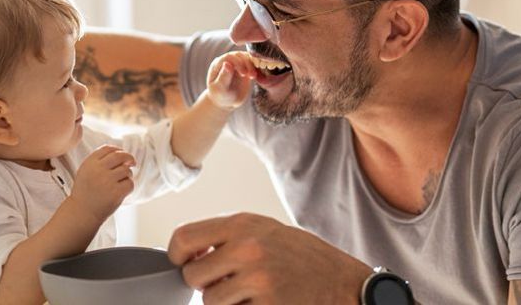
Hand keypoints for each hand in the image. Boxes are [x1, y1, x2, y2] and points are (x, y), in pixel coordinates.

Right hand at [70, 145, 136, 219]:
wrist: (82, 212)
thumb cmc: (86, 192)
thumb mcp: (86, 171)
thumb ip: (100, 161)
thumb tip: (123, 155)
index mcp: (90, 163)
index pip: (108, 149)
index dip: (118, 150)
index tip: (122, 155)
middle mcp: (98, 170)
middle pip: (120, 156)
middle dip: (129, 157)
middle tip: (132, 162)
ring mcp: (107, 181)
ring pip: (126, 170)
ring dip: (127, 175)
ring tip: (120, 183)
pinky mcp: (116, 192)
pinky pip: (130, 183)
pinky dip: (128, 187)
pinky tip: (121, 191)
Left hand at [168, 213, 372, 304]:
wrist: (343, 283)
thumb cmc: (302, 256)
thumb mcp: (265, 230)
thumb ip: (226, 237)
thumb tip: (185, 253)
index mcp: (243, 224)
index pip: (184, 238)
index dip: (177, 255)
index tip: (183, 263)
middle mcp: (248, 249)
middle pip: (193, 275)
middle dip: (204, 284)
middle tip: (226, 282)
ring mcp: (257, 280)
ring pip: (210, 301)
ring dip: (224, 302)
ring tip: (250, 293)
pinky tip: (263, 302)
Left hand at [205, 51, 255, 110]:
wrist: (227, 102)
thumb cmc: (220, 96)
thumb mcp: (220, 89)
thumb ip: (223, 77)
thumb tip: (227, 63)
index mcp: (218, 63)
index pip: (229, 57)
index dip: (238, 63)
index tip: (244, 74)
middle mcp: (228, 60)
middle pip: (240, 55)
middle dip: (247, 64)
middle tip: (252, 76)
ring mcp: (238, 62)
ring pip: (248, 57)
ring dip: (253, 65)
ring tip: (254, 77)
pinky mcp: (246, 67)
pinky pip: (254, 63)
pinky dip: (257, 68)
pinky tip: (259, 76)